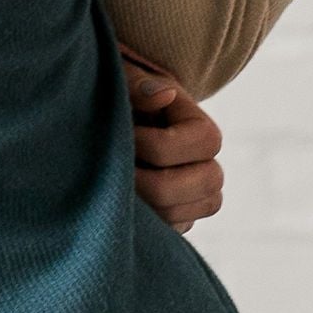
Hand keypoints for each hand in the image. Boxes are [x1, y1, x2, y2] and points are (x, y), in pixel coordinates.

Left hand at [121, 46, 223, 231]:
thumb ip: (139, 85)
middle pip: (208, 186)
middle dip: (155, 182)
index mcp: (200, 128)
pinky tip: (118, 202)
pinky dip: (145, 223)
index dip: (158, 143)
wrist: (104, 124)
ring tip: (113, 184)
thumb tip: (165, 94)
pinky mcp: (174, 219)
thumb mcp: (123, 80)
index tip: (124, 132)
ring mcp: (193, 197)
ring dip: (148, 205)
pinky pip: (169, 232)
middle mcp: (206, 166)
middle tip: (116, 169)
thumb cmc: (114, 96)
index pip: (204, 141)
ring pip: (188, 214)